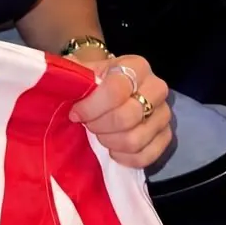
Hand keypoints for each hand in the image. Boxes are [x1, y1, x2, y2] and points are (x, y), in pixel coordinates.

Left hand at [68, 54, 171, 169]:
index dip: (91, 107)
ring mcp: (164, 114)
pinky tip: (112, 150)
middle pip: (128, 117)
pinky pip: (147, 156)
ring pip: (136, 139)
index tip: (75, 113)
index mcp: (136, 66)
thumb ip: (70, 73)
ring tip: (99, 135)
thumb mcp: (80, 69)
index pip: (116, 90)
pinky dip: (125, 158)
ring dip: (110, 142)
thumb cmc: (92, 79)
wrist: (109, 86)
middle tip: (88, 125)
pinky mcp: (166, 136)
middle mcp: (157, 88)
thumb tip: (59, 81)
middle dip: (100, 126)